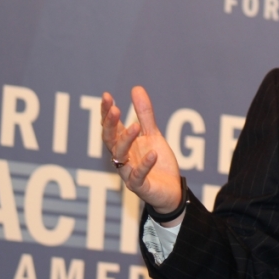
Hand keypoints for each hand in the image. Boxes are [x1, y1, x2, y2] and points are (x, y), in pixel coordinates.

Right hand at [101, 86, 181, 214]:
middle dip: (110, 125)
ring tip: (136, 126)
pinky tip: (153, 154)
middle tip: (115, 109)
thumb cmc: (158, 162)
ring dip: (126, 141)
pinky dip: (144, 165)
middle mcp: (122, 159)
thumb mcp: (153, 135)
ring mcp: (129, 173)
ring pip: (120, 157)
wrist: (171, 189)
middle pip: (110, 140)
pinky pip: (138, 176)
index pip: (110, 127)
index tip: (107, 96)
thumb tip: (136, 88)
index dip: (107, 113)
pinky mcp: (140, 186)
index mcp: (124, 145)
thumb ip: (145, 114)